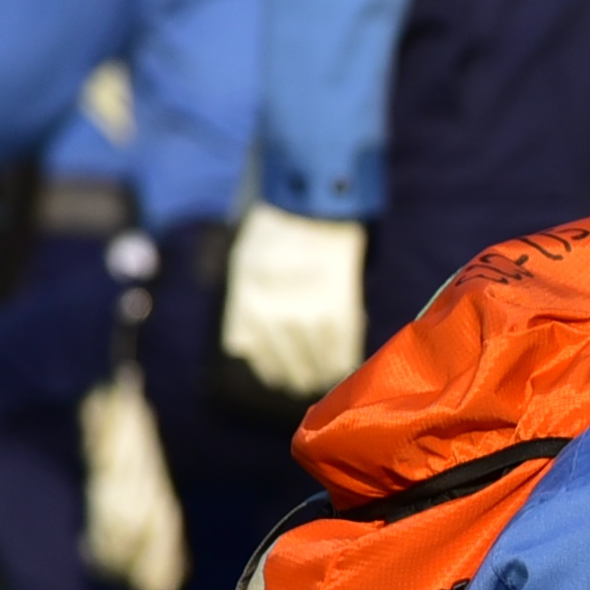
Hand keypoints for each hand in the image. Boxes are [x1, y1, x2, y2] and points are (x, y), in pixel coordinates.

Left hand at [222, 204, 371, 400]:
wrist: (315, 203)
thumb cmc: (279, 234)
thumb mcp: (246, 260)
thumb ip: (244, 304)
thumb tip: (243, 349)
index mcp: (247, 292)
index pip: (253, 345)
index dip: (268, 366)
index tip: (278, 379)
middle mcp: (274, 302)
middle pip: (284, 353)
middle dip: (294, 373)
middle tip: (302, 385)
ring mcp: (308, 302)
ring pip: (313, 352)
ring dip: (320, 370)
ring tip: (323, 378)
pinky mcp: (339, 300)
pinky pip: (340, 340)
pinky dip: (343, 356)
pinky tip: (345, 363)